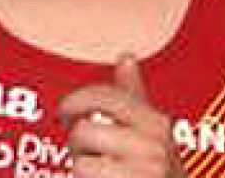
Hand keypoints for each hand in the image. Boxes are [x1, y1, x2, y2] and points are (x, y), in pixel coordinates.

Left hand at [57, 54, 185, 177]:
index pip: (105, 96)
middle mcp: (153, 150)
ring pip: (80, 165)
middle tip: (89, 155)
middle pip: (84, 132)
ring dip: (81, 172)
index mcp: (157, 124)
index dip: (76, 101)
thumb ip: (134, 96)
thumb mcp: (153, 132)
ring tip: (99, 174)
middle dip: (78, 145)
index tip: (65, 111)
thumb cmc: (159, 174)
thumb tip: (126, 58)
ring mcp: (142, 176)